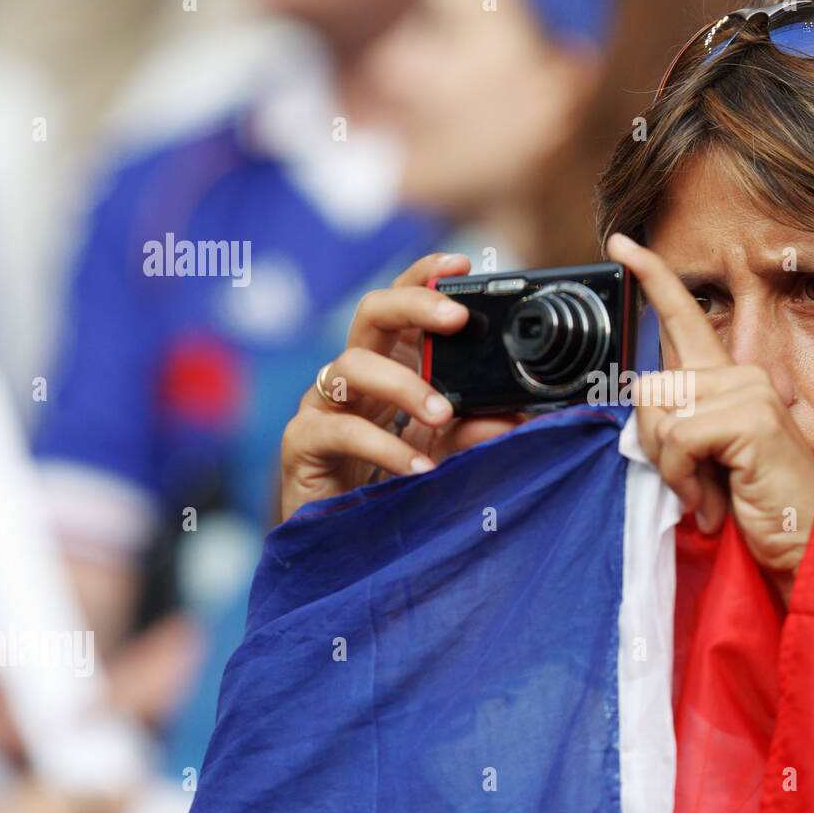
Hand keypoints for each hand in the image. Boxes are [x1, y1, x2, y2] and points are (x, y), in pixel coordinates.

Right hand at [280, 253, 522, 520]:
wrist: (341, 548)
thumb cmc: (393, 489)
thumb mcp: (447, 456)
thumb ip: (476, 434)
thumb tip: (511, 416)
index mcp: (389, 367)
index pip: (403, 306)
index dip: (425, 277)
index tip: (463, 264)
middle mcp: (353, 376)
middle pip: (371, 313)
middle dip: (414, 305)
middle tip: (456, 318)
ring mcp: (323, 405)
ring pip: (351, 364)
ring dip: (403, 384)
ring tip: (443, 413)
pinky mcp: (302, 443)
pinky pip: (338, 429)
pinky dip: (383, 446)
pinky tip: (418, 466)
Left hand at [605, 234, 813, 599]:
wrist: (803, 550)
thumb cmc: (755, 510)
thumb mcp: (706, 461)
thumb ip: (678, 424)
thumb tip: (644, 404)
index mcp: (732, 381)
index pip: (686, 316)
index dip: (653, 276)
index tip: (621, 242)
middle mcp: (745, 375)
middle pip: (650, 385)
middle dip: (653, 443)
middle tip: (690, 484)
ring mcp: (752, 391)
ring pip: (659, 410)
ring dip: (670, 465)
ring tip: (706, 492)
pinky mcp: (752, 417)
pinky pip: (678, 436)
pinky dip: (683, 478)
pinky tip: (712, 500)